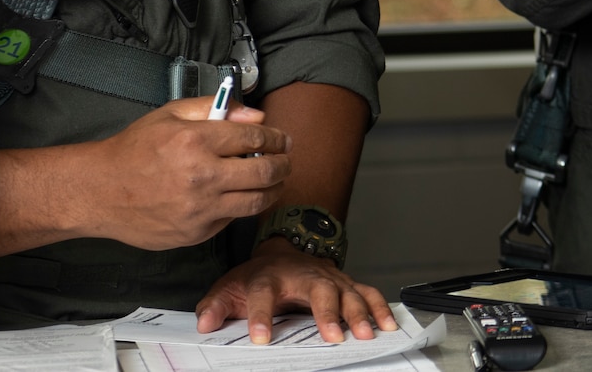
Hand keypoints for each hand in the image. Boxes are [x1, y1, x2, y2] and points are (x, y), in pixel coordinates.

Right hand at [80, 98, 289, 250]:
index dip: (276, 138)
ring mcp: (199, 209)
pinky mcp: (194, 233)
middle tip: (286, 160)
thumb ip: (216, 108)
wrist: (98, 191)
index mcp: (195, 141)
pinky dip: (239, 207)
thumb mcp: (171, 114)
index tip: (282, 140)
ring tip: (273, 181)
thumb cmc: (134, 150)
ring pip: (256, 202)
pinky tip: (235, 196)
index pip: (256, 139)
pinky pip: (231, 219)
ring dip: (272, 190)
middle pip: (265, 172)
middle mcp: (201, 177)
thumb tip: (256, 116)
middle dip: (283, 164)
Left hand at [195, 240, 397, 342]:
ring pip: (348, 291)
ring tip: (366, 334)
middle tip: (333, 337)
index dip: (260, 316)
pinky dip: (379, 307)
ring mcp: (328, 277)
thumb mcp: (228, 287)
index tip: (259, 338)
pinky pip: (366, 292)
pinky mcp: (345, 282)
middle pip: (318, 289)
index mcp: (268, 278)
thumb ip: (215, 306)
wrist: (281, 252)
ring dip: (359, 312)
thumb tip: (204, 324)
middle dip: (328, 312)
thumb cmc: (256, 277)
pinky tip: (387, 324)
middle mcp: (302, 274)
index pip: (262, 295)